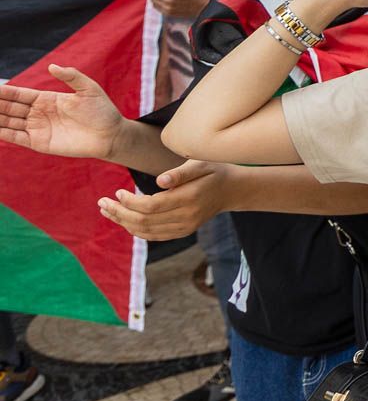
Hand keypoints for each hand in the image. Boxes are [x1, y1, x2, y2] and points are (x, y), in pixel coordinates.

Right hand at [0, 65, 128, 159]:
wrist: (111, 135)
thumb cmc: (102, 111)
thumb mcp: (88, 89)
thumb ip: (71, 76)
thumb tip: (51, 66)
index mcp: (46, 99)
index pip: (18, 94)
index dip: (3, 91)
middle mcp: (38, 113)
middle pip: (9, 107)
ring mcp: (37, 128)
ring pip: (8, 122)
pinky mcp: (39, 143)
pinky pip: (16, 137)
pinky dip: (2, 133)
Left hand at [97, 160, 229, 239]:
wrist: (231, 190)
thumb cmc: (213, 171)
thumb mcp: (200, 164)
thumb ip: (180, 173)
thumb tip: (159, 181)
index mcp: (189, 199)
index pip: (151, 206)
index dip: (130, 202)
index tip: (117, 192)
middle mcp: (187, 217)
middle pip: (145, 221)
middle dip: (119, 213)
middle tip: (102, 203)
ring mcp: (185, 227)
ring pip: (147, 231)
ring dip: (123, 222)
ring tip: (107, 212)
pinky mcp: (183, 231)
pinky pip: (155, 236)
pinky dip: (137, 231)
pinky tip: (124, 221)